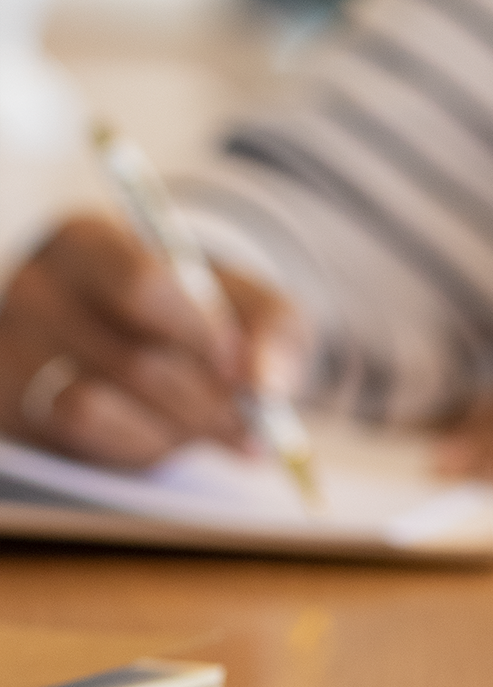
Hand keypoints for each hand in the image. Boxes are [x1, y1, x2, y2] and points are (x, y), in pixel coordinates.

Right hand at [0, 214, 312, 468]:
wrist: (150, 337)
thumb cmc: (200, 310)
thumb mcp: (248, 300)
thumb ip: (272, 328)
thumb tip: (266, 381)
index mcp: (88, 241)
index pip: (140, 286)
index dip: (200, 334)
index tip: (244, 368)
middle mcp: (35, 291)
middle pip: (129, 359)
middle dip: (203, 399)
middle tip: (251, 419)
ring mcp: (14, 352)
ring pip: (94, 408)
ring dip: (169, 426)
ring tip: (212, 424)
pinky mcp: (11, 408)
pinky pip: (78, 442)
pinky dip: (135, 445)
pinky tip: (168, 434)